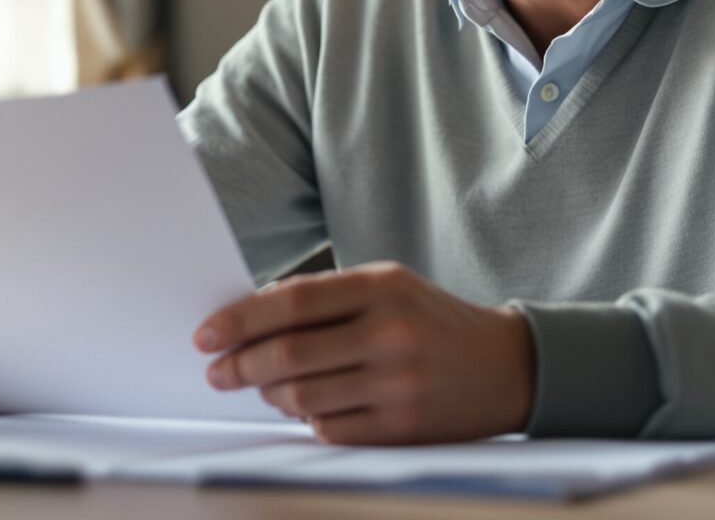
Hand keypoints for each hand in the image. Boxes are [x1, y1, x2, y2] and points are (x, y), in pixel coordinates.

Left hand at [194, 261, 534, 443]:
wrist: (508, 366)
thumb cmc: (431, 320)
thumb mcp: (388, 286)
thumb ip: (326, 298)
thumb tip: (250, 315)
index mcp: (381, 287)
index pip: (291, 302)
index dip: (239, 320)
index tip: (206, 335)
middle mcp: (390, 333)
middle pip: (289, 354)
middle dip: (240, 365)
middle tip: (217, 372)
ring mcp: (399, 383)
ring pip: (303, 396)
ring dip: (269, 395)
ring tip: (261, 388)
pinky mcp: (404, 427)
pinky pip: (330, 429)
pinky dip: (306, 420)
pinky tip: (303, 409)